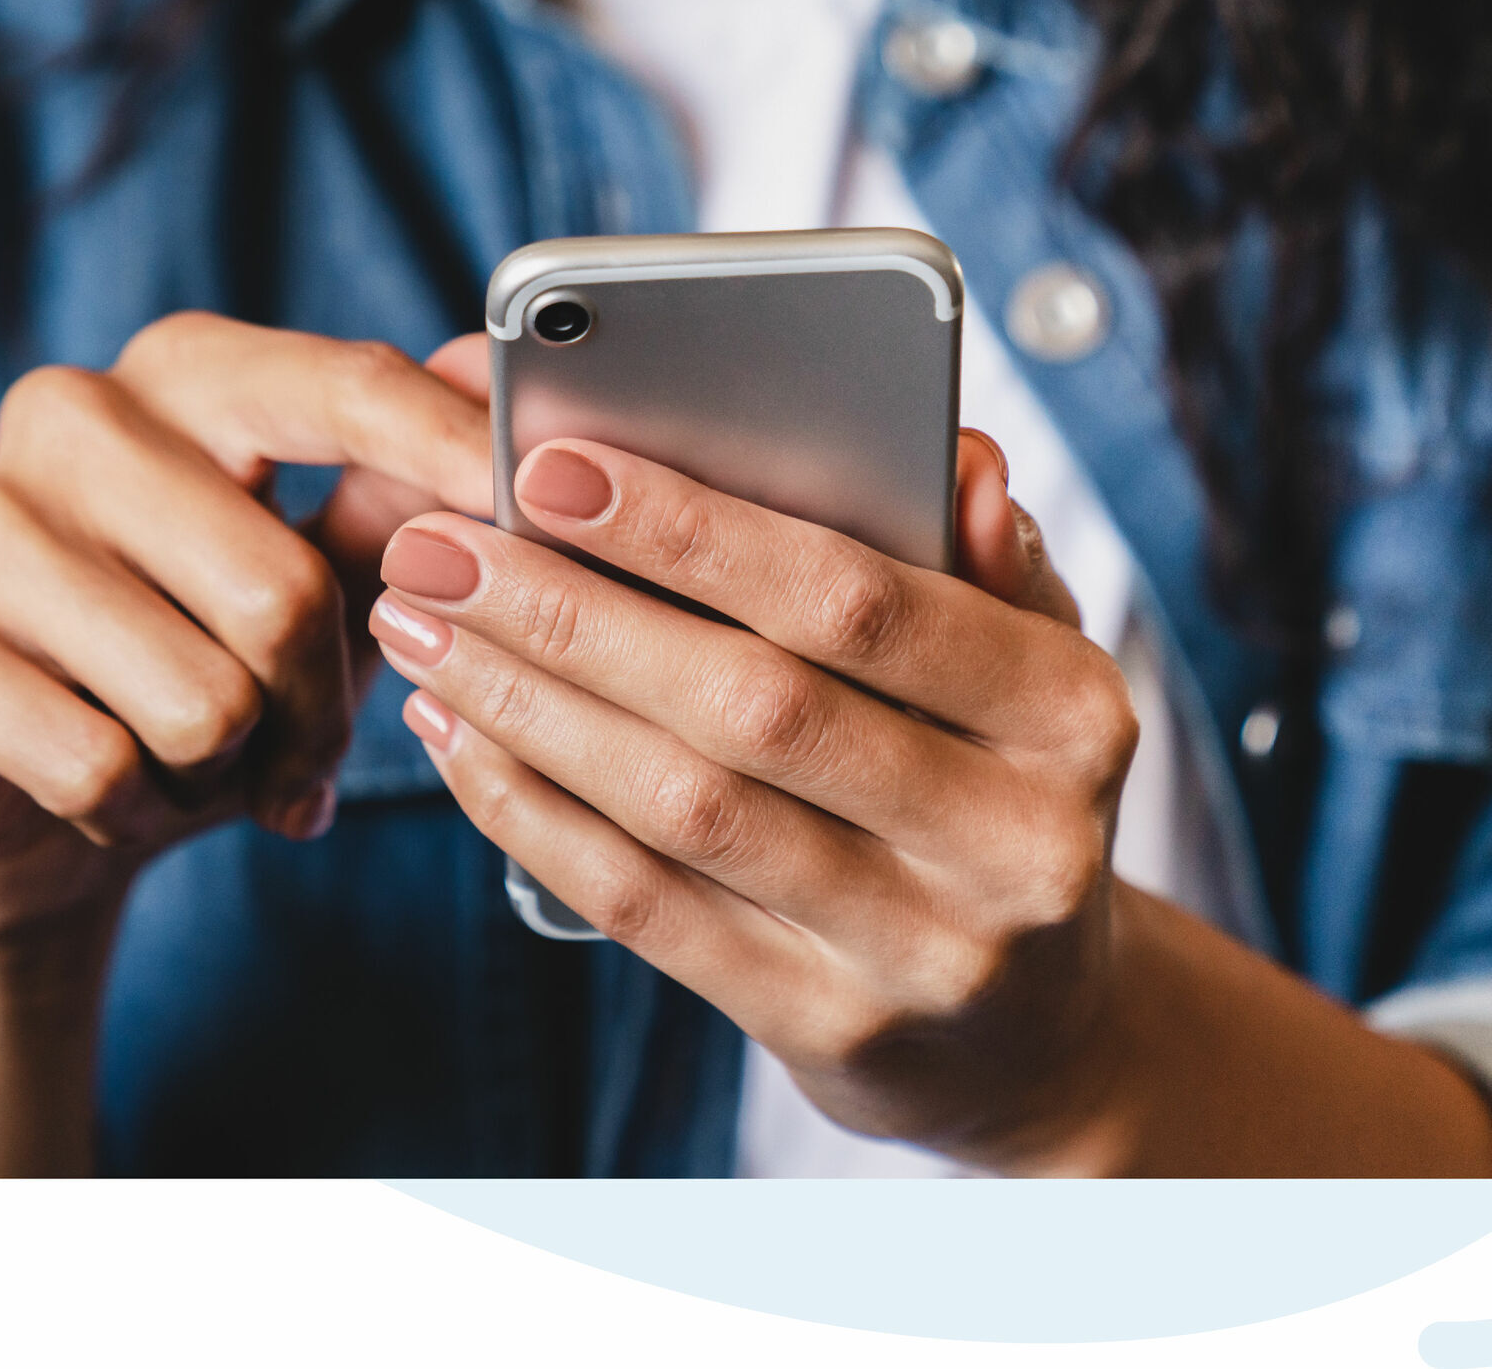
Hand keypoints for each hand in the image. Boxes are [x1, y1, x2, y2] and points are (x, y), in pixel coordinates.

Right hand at [0, 315, 492, 942]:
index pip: (341, 387)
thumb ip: (401, 494)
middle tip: (300, 755)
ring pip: (197, 697)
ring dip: (224, 772)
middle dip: (318, 711)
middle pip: (283, 589)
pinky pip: (95, 764)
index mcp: (186, 372)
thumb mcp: (322, 585)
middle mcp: (70, 414)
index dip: (448, 453)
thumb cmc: (203, 670)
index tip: (534, 502)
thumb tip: (492, 382)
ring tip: (193, 763)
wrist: (28, 811)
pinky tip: (111, 793)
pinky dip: (133, 812)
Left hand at [367, 428, 1144, 1170]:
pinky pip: (649, 908)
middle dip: (571, 615)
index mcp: (1070, 714)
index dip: (696, 532)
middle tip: (438, 549)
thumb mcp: (1032, 667)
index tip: (552, 468)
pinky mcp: (827, 1029)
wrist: (1036, 1034)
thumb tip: (954, 457)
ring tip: (421, 628)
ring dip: (527, 708)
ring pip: (685, 811)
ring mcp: (920, 951)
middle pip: (752, 707)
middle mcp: (1013, 841)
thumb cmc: (998, 788)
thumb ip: (983, 556)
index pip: (863, 603)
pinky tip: (461, 739)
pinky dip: (535, 815)